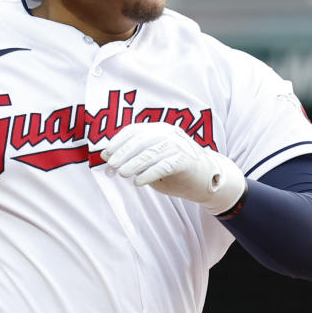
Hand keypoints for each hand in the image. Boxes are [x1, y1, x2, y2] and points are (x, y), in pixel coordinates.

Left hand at [101, 121, 245, 215]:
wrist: (206, 179)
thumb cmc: (175, 170)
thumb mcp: (152, 161)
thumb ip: (134, 157)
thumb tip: (107, 158)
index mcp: (159, 130)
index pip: (134, 130)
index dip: (118, 141)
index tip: (105, 154)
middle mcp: (169, 134)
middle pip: (141, 140)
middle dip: (123, 153)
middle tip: (111, 165)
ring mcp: (179, 146)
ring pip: (151, 152)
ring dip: (133, 163)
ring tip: (122, 174)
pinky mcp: (186, 161)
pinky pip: (164, 166)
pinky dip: (149, 174)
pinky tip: (138, 182)